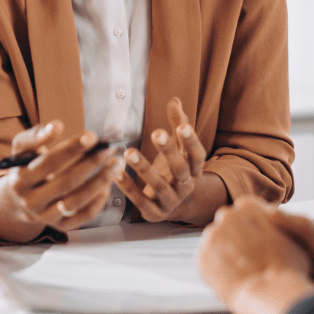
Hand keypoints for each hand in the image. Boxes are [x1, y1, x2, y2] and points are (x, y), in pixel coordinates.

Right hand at [0, 120, 125, 242]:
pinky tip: (109, 183)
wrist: (17, 200)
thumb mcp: (22, 149)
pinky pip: (85, 215)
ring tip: (116, 164)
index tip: (93, 136)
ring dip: (101, 181)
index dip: (71, 149)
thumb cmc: (25, 167)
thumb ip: (36, 136)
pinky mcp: (61, 226)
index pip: (48, 163)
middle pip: (66, 182)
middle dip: (91, 163)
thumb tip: (56, 126)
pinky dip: (100, 199)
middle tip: (110, 148)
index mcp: (20, 181)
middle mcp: (31, 202)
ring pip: (78, 201)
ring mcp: (46, 217)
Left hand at [118, 97, 223, 224]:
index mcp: (194, 169)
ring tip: (129, 152)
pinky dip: (128, 187)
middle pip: (180, 170)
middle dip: (169, 151)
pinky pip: (141, 201)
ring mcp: (171, 202)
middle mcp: (186, 186)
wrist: (173, 206)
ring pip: (160, 186)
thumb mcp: (179, 148)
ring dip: (144, 169)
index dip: (191, 142)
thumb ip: (178, 125)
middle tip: (156, 132)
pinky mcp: (154, 213)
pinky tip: (116, 173)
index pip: (197, 155)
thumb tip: (175, 100)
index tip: (182, 126)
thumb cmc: (174, 169)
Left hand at [197, 197, 313, 313]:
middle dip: (235, 239)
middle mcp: (226, 215)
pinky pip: (206, 261)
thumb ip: (276, 226)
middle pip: (227, 225)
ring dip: (224, 254)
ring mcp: (211, 237)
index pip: (244, 211)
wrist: (271, 292)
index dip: (251, 229)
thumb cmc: (288, 266)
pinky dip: (215, 270)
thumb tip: (273, 225)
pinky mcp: (201, 258)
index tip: (256, 243)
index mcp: (248, 205)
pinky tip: (231, 279)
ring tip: (242, 272)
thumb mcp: (290, 235)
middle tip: (249, 258)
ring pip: (215, 244)